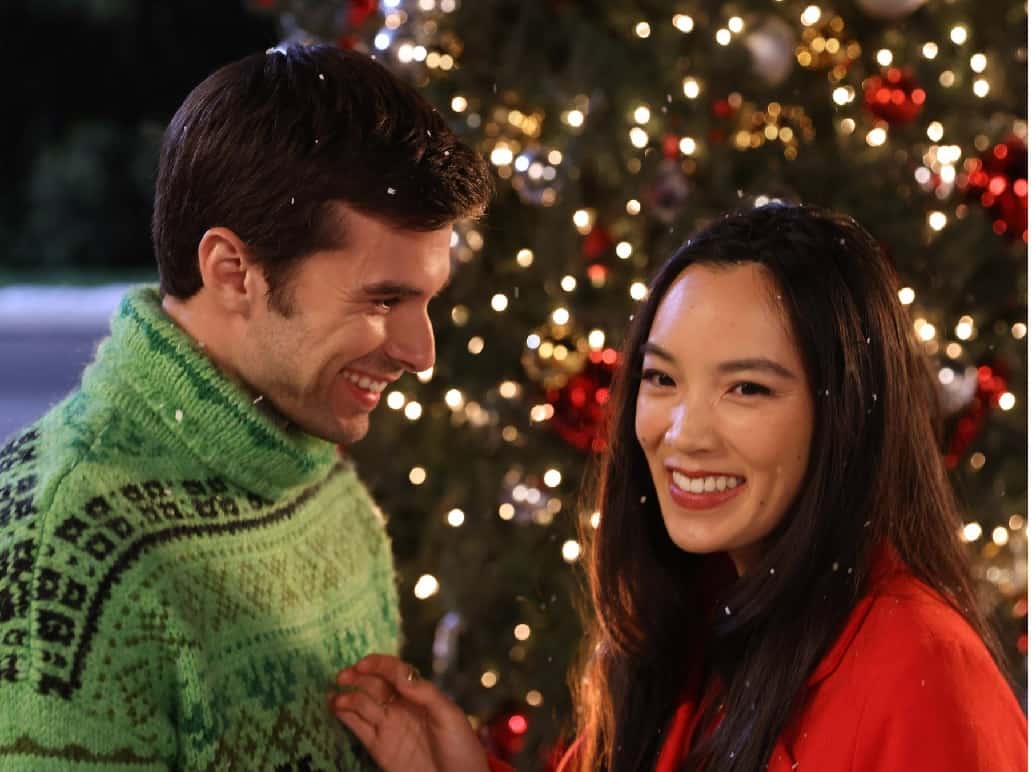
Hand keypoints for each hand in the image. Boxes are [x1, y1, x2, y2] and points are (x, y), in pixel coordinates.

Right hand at [330, 654, 489, 771]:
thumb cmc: (461, 747)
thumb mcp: (450, 716)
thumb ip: (426, 693)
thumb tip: (401, 677)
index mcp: (420, 695)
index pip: (396, 672)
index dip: (379, 665)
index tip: (362, 664)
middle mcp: (401, 707)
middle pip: (375, 685)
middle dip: (358, 677)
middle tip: (342, 676)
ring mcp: (388, 726)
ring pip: (362, 704)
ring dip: (347, 697)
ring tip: (335, 696)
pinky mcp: (378, 747)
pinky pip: (358, 727)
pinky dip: (344, 715)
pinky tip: (334, 706)